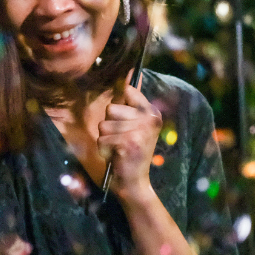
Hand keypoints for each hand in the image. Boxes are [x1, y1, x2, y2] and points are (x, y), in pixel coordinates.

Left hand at [97, 76, 161, 202]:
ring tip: (118, 149)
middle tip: (122, 141)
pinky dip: (104, 150)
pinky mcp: (127, 144)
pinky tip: (116, 157)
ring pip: (104, 124)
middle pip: (111, 109)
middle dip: (110, 126)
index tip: (125, 124)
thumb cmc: (131, 153)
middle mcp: (149, 119)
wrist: (135, 183)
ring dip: (106, 139)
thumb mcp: (137, 126)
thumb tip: (131, 71)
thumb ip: (133, 101)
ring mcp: (139, 131)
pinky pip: (102, 139)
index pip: (128, 91)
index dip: (120, 107)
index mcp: (153, 113)